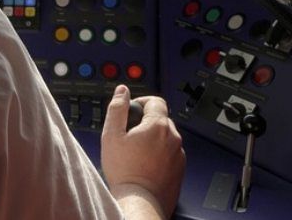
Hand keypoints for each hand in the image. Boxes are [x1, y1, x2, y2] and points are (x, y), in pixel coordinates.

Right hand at [101, 85, 185, 218]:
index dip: (141, 101)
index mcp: (158, 125)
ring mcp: (178, 154)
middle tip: (129, 135)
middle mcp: (173, 137)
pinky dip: (159, 153)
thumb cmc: (125, 170)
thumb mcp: (112, 134)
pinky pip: (170, 152)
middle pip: (160, 118)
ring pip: (165, 136)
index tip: (132, 110)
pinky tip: (145, 163)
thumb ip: (117, 108)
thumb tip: (122, 91)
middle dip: (145, 122)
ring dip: (153, 138)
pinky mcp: (180, 168)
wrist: (140, 200)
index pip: (155, 101)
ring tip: (135, 152)